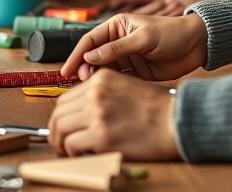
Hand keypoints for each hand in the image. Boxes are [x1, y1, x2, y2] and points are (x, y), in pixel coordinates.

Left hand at [47, 69, 178, 159]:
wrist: (175, 121)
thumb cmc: (157, 108)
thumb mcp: (126, 86)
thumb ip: (102, 94)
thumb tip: (82, 112)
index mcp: (101, 79)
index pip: (66, 97)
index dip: (61, 115)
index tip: (63, 125)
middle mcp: (95, 93)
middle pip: (59, 112)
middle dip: (56, 130)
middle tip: (60, 141)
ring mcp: (97, 114)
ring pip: (60, 128)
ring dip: (61, 142)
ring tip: (68, 150)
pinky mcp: (101, 136)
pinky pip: (72, 145)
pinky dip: (72, 152)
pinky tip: (81, 153)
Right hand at [61, 12, 207, 81]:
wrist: (198, 45)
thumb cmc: (171, 33)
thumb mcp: (143, 38)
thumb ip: (116, 49)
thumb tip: (89, 57)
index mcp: (117, 26)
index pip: (90, 40)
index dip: (77, 55)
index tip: (66, 70)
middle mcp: (118, 41)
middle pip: (94, 57)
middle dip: (86, 69)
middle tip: (82, 83)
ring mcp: (127, 57)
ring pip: (104, 70)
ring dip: (97, 79)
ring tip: (92, 89)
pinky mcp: (137, 72)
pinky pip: (119, 79)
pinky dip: (111, 85)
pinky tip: (107, 91)